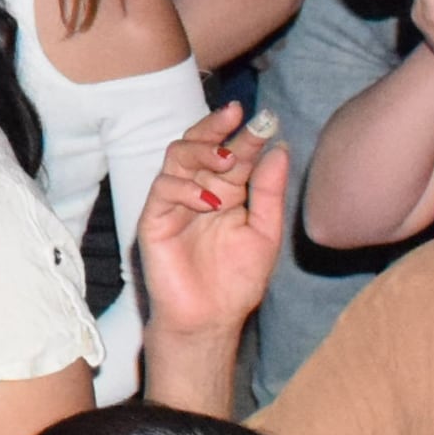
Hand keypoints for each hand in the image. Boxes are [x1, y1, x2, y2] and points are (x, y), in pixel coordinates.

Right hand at [133, 101, 287, 339]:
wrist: (210, 318)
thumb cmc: (237, 280)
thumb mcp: (265, 232)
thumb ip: (268, 192)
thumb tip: (279, 148)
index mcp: (226, 192)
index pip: (234, 154)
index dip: (248, 136)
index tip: (266, 119)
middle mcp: (198, 190)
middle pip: (200, 144)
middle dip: (217, 127)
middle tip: (237, 116)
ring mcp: (174, 202)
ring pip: (177, 157)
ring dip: (202, 150)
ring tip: (227, 158)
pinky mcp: (154, 219)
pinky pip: (163, 189)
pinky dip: (185, 187)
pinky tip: (208, 200)